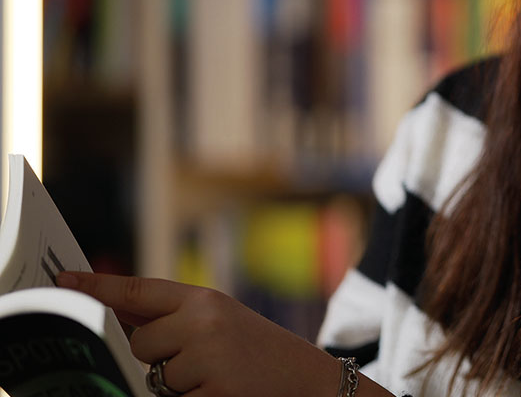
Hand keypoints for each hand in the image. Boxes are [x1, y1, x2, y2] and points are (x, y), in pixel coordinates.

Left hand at [56, 271, 342, 396]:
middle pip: (140, 342)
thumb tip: (119, 312)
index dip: (98, 287)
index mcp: (205, 299)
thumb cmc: (258, 351)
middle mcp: (204, 322)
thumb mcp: (220, 320)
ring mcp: (208, 358)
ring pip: (155, 376)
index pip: (140, 290)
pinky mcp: (213, 392)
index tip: (64, 280)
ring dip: (177, 384)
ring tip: (216, 377)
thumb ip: (173, 316)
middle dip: (159, 357)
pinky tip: (221, 391)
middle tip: (200, 359)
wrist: (309, 379)